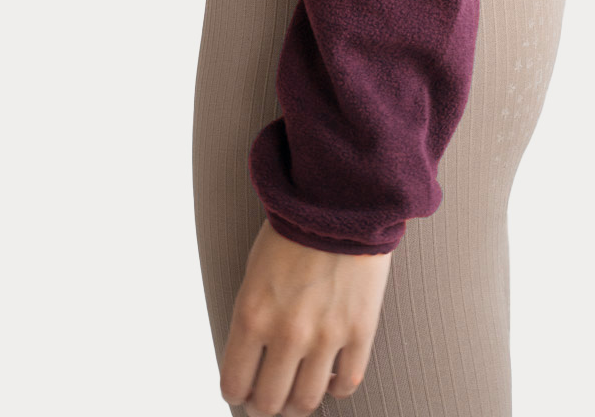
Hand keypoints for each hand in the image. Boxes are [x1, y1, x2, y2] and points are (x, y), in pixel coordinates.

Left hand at [219, 217, 392, 414]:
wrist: (340, 199)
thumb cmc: (293, 232)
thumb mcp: (254, 274)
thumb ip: (252, 321)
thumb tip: (251, 364)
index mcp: (252, 315)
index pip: (233, 385)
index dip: (237, 392)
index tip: (243, 387)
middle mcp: (287, 332)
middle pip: (269, 403)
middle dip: (265, 405)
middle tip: (270, 396)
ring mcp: (326, 334)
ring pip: (307, 401)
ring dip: (299, 403)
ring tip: (298, 391)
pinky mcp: (360, 330)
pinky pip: (347, 383)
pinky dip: (335, 387)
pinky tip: (329, 374)